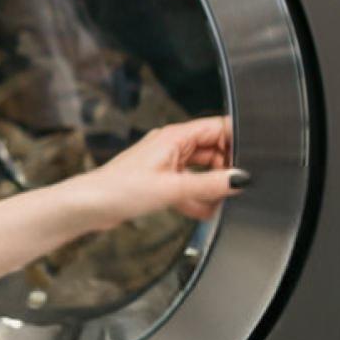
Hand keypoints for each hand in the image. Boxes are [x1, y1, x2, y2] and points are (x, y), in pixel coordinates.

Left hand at [59, 116, 244, 231]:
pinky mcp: (159, 180)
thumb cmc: (118, 190)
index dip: (237, 142)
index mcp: (174, 136)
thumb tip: (240, 178)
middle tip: (234, 189)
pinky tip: (202, 211)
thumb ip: (209, 185)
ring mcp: (166, 163)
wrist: (88, 206)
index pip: (218, 128)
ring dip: (211, 187)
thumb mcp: (171, 188)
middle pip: (213, 150)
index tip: (251, 161)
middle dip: (226, 169)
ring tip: (218, 204)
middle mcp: (171, 145)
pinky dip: (196, 197)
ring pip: (202, 170)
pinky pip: (188, 185)